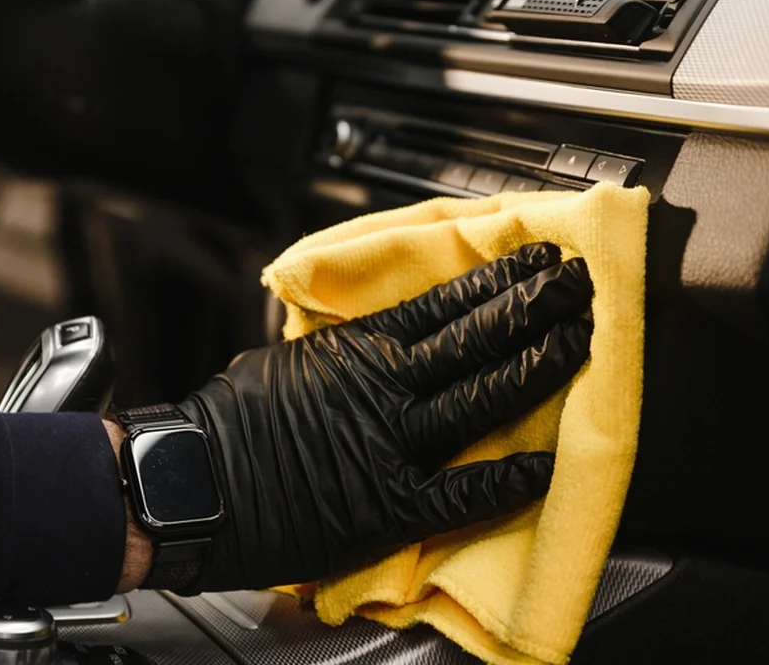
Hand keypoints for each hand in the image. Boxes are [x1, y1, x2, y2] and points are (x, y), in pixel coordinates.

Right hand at [178, 243, 593, 591]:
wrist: (189, 488)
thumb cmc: (228, 427)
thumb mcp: (285, 363)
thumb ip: (343, 354)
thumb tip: (375, 343)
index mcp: (358, 351)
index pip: (446, 304)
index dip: (501, 281)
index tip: (540, 262)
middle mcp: (384, 390)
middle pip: (476, 340)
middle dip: (535, 309)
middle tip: (580, 285)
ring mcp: (391, 446)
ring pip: (480, 398)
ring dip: (537, 367)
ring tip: (579, 341)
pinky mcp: (389, 505)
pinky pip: (462, 492)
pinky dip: (507, 479)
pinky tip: (548, 465)